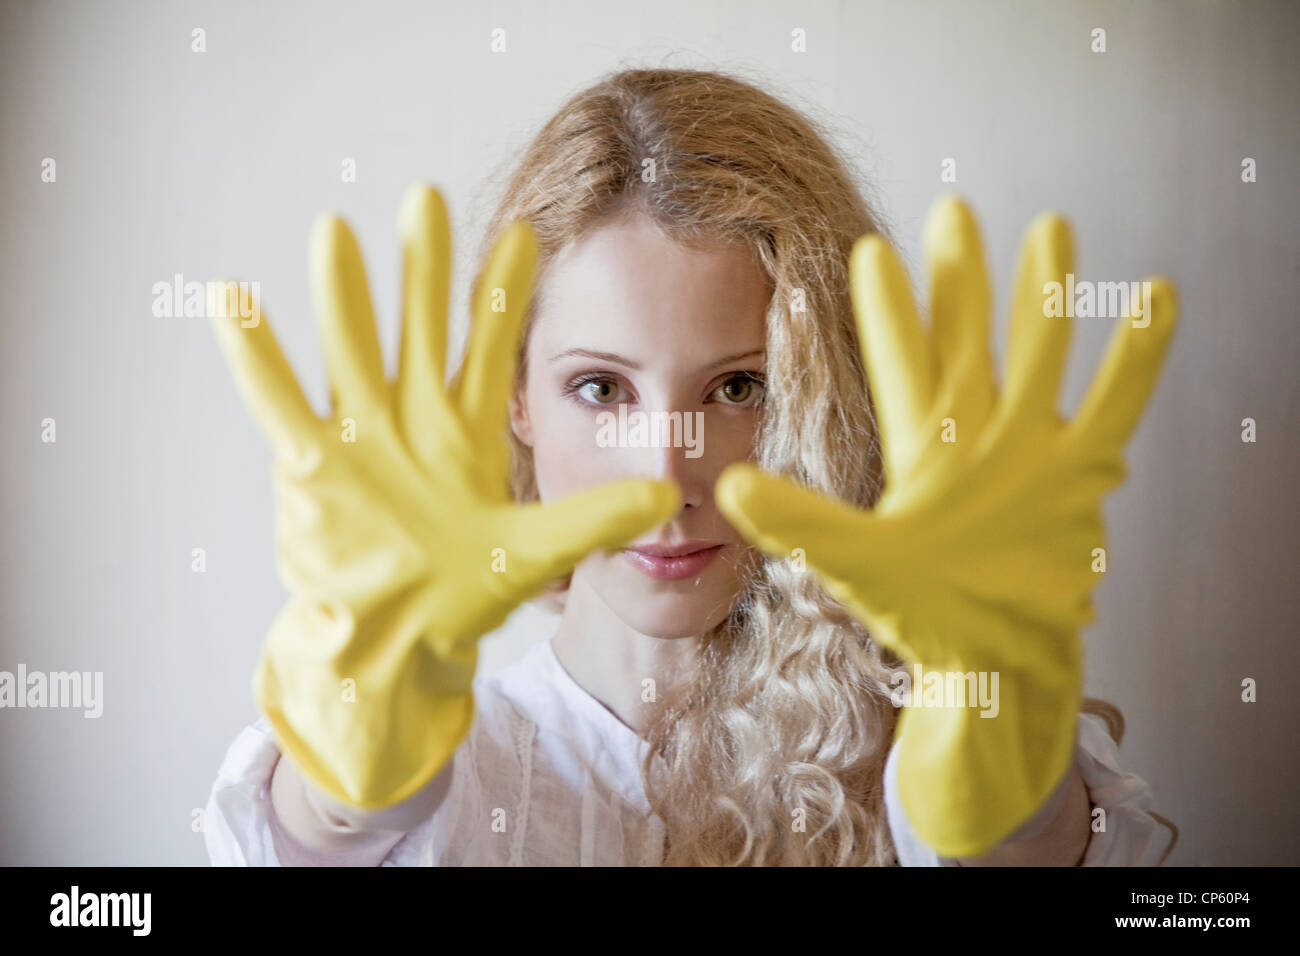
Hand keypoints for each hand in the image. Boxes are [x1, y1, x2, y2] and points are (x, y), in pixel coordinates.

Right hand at [211, 185, 679, 809]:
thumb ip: (595, 518)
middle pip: (418, 329)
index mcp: (468, 431)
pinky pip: (277, 401)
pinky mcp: (312, 467)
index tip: (527, 232)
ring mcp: (359, 438)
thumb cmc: (461, 595)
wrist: (394, 639)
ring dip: (343, 295)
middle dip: (421, 269)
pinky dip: (254, 354)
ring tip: (337, 229)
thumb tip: (669, 497)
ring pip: (349, 350)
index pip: (490, 347)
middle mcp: (412, 421)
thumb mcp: (535, 551)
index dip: (504, 293)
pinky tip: (231, 296)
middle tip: (426, 197)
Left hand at [715, 196, 1176, 856]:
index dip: (886, 310)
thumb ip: (800, 523)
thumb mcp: (856, 564)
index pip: (898, 362)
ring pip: (1040, 354)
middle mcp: (972, 436)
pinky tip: (1155, 295)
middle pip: (967, 340)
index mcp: (916, 448)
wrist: (998, 663)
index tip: (867, 251)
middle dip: (961, 278)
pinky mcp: (1079, 473)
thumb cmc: (925, 619)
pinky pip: (1116, 403)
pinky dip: (1136, 356)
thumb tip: (726, 490)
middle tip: (953, 210)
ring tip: (1050, 226)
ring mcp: (1029, 449)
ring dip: (1044, 295)